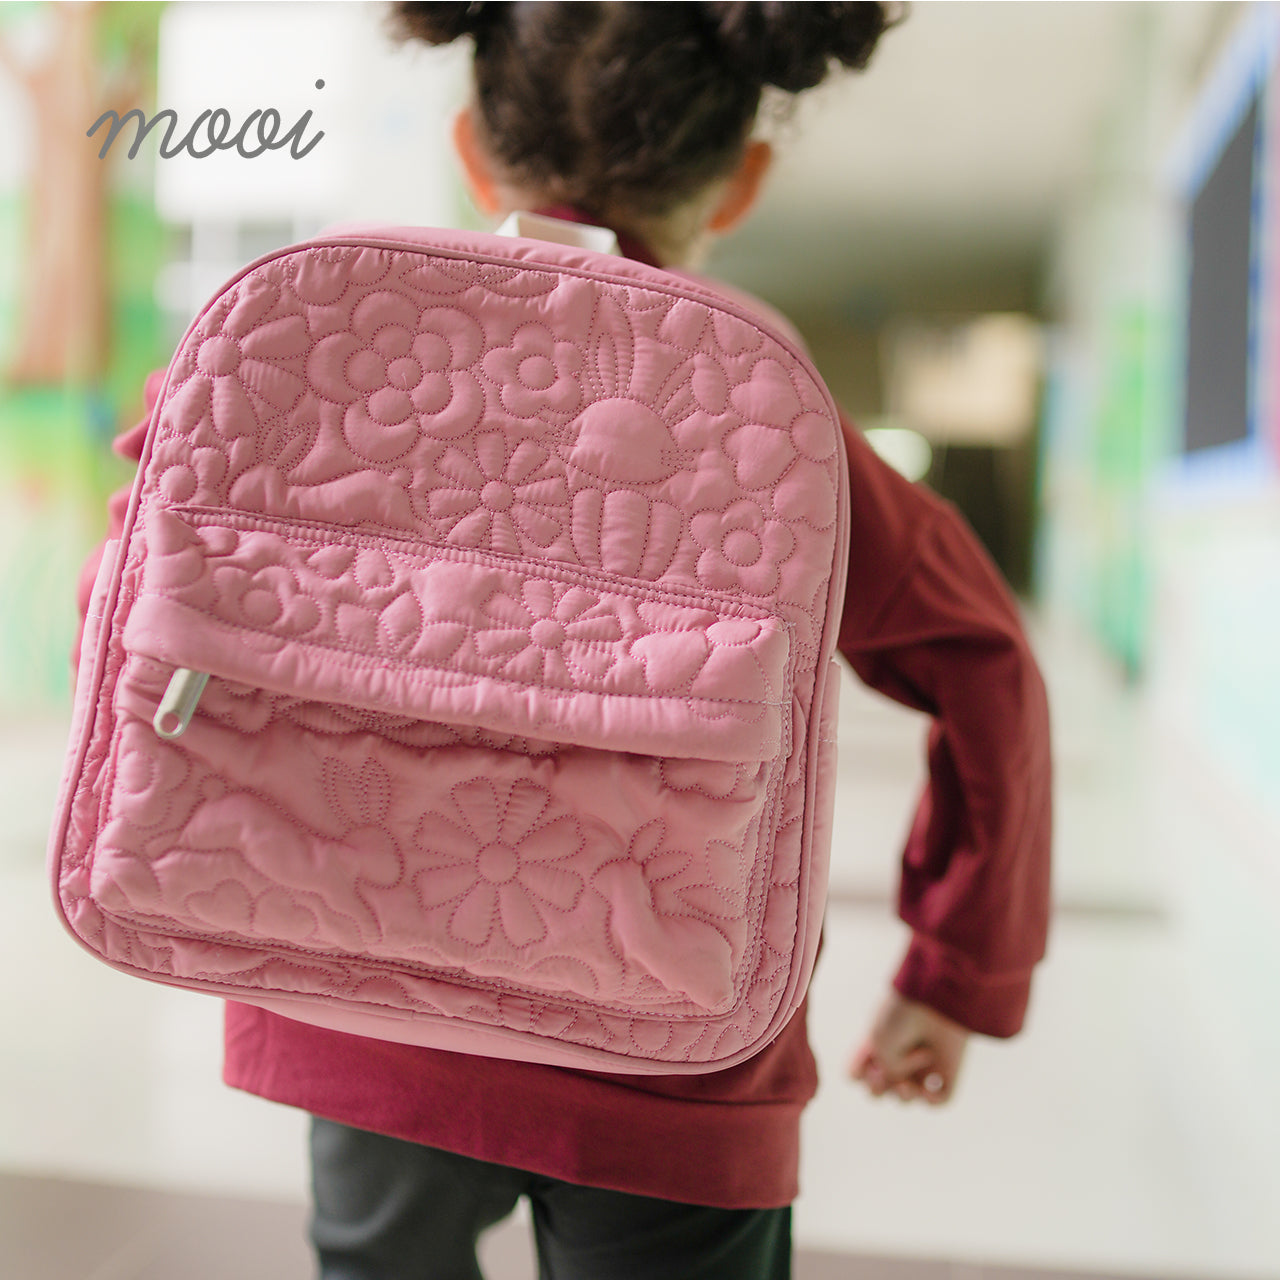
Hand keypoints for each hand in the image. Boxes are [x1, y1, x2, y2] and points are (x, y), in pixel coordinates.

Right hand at [850, 990, 968, 1104]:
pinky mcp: (947, 1071)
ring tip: (908, 1080)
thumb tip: (907, 1087)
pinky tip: (925, 1090)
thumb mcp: (877, 1045)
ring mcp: (922, 1065)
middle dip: (877, 1088)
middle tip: (882, 1072)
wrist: (935, 1000)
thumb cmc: (901, 1017)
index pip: (858, 1073)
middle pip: (879, 1090)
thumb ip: (884, 1075)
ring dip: (903, 1093)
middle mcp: (897, 1055)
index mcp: (876, 1043)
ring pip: (906, 1098)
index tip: (866, 1053)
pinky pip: (939, 1101)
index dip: (859, 1074)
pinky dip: (930, 1100)